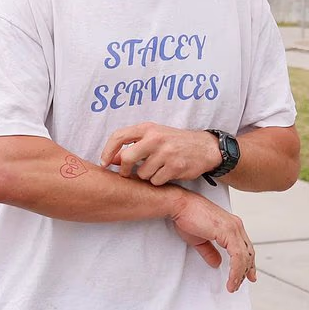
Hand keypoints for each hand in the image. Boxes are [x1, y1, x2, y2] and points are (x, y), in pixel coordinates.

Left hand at [100, 123, 218, 185]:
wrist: (204, 147)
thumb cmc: (175, 142)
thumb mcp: (154, 137)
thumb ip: (134, 146)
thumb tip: (112, 159)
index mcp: (148, 128)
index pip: (119, 136)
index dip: (108, 151)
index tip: (104, 163)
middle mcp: (156, 138)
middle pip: (128, 158)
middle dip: (125, 170)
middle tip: (126, 174)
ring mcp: (166, 152)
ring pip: (142, 173)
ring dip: (147, 176)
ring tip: (157, 169)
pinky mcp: (175, 166)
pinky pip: (156, 181)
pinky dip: (159, 181)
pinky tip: (167, 174)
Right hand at [169, 192, 256, 292]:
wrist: (179, 206)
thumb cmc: (186, 217)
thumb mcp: (199, 240)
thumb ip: (210, 251)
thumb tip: (216, 262)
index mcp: (231, 225)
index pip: (245, 247)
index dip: (248, 262)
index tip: (249, 274)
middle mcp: (235, 225)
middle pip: (248, 252)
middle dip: (246, 270)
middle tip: (242, 283)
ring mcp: (233, 228)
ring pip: (244, 257)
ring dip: (240, 274)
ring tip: (233, 286)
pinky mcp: (228, 231)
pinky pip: (237, 256)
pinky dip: (236, 270)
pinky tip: (231, 279)